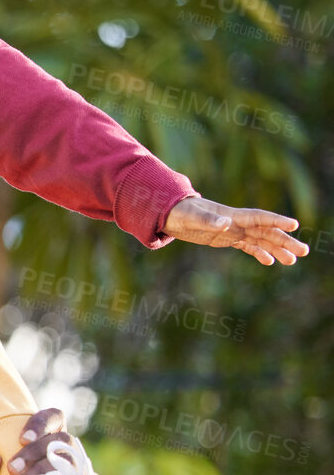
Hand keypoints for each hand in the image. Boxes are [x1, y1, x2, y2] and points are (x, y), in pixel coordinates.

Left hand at [163, 196, 306, 265]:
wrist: (170, 214)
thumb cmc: (180, 212)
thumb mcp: (191, 217)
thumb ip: (208, 220)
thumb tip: (226, 223)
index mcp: (231, 215)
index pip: (259, 217)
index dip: (276, 220)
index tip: (294, 225)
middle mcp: (237, 223)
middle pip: (266, 232)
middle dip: (285, 241)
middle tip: (304, 251)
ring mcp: (233, 231)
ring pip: (260, 240)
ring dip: (277, 250)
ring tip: (293, 261)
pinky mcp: (226, 239)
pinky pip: (247, 246)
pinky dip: (259, 253)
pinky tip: (270, 262)